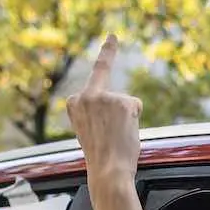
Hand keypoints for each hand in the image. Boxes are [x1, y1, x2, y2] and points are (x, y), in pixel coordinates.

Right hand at [67, 34, 141, 184]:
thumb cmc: (101, 158)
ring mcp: (103, 97)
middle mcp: (86, 95)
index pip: (94, 75)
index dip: (107, 52)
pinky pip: (136, 107)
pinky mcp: (121, 102)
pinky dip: (135, 121)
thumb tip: (122, 107)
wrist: (107, 172)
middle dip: (115, 82)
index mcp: (74, 103)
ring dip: (127, 119)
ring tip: (117, 138)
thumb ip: (99, 113)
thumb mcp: (91, 130)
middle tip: (114, 78)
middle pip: (111, 88)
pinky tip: (125, 133)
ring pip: (126, 102)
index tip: (113, 37)